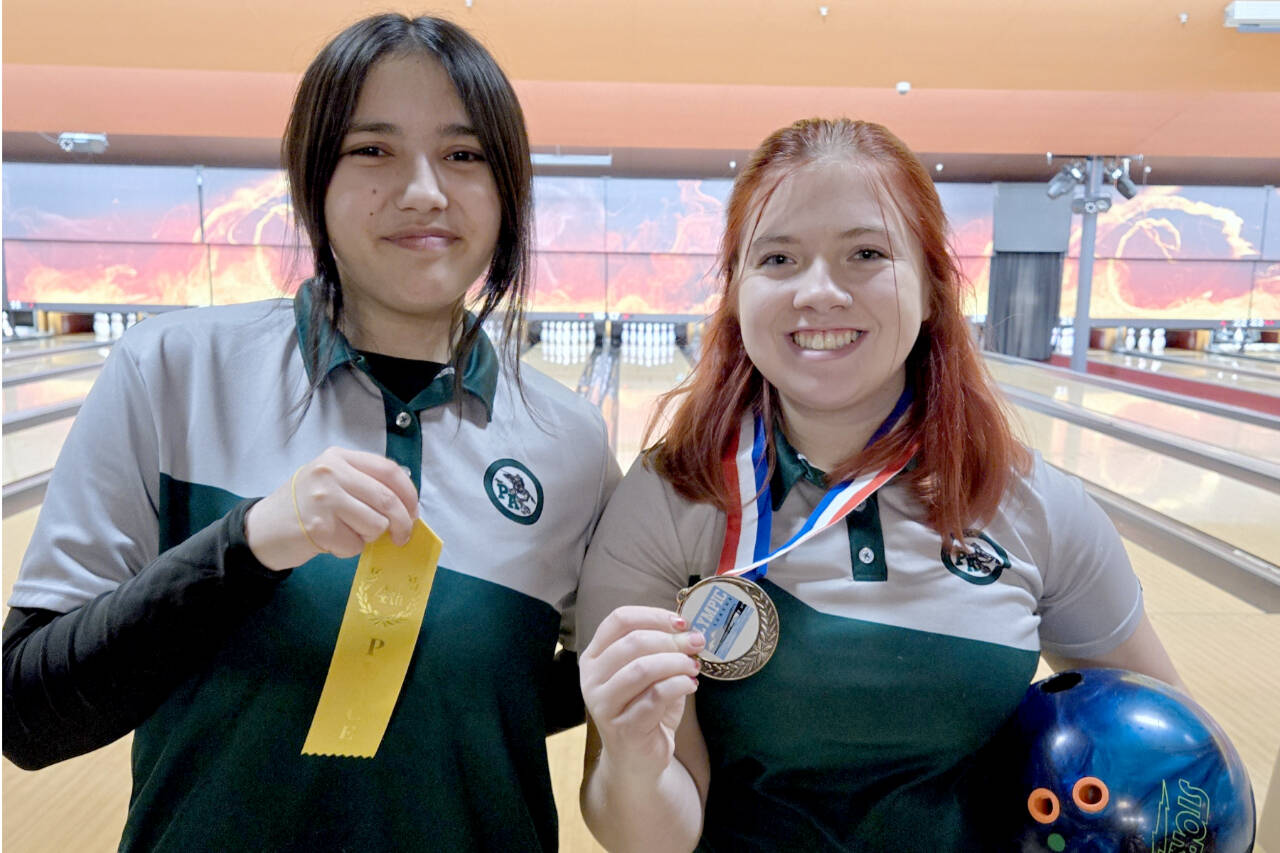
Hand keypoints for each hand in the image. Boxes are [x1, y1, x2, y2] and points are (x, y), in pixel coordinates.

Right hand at [244, 447, 418, 569]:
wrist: (262, 529)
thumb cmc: (304, 506)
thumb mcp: (331, 481)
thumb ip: (363, 484)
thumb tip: (407, 504)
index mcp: (338, 457)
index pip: (388, 470)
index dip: (409, 493)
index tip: (414, 511)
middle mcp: (331, 472)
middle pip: (387, 499)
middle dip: (403, 523)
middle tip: (403, 537)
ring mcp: (324, 499)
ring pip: (376, 524)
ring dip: (369, 537)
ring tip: (348, 532)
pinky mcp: (320, 528)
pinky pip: (356, 544)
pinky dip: (350, 549)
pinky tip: (331, 541)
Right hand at [580, 606, 703, 781]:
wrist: (637, 761)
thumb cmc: (644, 709)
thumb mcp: (650, 674)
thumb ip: (662, 650)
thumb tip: (690, 631)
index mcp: (595, 657)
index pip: (619, 620)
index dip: (653, 615)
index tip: (681, 622)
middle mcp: (592, 678)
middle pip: (633, 642)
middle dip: (671, 639)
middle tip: (696, 643)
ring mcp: (604, 704)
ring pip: (642, 668)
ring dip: (676, 662)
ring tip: (694, 667)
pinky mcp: (623, 727)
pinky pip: (655, 696)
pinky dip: (679, 685)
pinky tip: (690, 685)